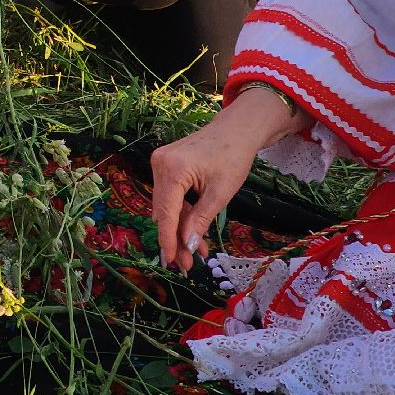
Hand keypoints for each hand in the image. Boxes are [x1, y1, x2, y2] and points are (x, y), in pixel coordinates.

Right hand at [151, 86, 303, 272]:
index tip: (171, 261)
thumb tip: (187, 245)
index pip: (165, 212)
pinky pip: (170, 195)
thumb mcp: (221, 193)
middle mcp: (159, 164)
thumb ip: (201, 219)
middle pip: (164, 210)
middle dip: (176, 237)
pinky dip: (182, 213)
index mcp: (171, 169)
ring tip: (195, 252)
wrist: (236, 130)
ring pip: (167, 205)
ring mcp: (160, 163)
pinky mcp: (166, 165)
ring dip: (179, 228)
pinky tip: (193, 231)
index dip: (167, 239)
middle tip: (187, 264)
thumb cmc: (233, 157)